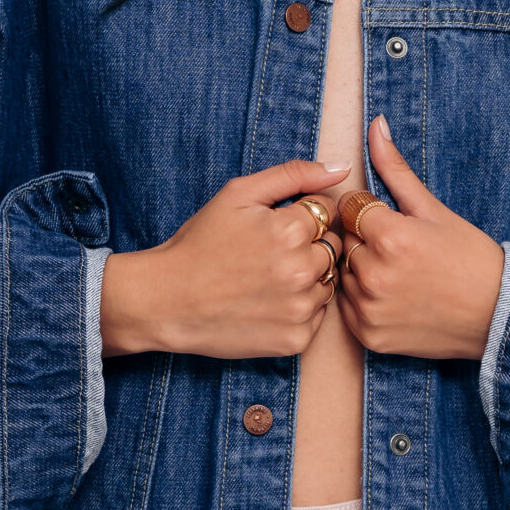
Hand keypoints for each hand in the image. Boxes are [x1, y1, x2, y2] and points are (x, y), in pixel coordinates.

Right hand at [100, 159, 349, 358]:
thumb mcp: (239, 194)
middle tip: (268, 254)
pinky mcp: (296, 339)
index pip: (327, 211)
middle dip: (309, 244)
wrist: (168, 301)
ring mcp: (300, 308)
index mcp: (291, 230)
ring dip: (307, 277)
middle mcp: (302, 271)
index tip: (272, 227)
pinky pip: (317, 315)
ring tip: (266, 279)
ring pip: (327, 282)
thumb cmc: (201, 244)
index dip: (300, 215)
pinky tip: (267, 303)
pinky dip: (298, 308)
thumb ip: (293, 175)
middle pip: (332, 246)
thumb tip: (341, 170)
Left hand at [337, 116, 504, 359]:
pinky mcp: (368, 335)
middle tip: (399, 250)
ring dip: (359, 268)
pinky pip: (345, 306)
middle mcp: (374, 273)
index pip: (350, 207)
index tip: (393, 222)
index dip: (371, 211)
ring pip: (341, 272)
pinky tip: (392, 295)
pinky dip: (362, 299)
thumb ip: (395, 169)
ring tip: (398, 273)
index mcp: (390, 236)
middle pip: (344, 239)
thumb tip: (375, 124)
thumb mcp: (433, 209)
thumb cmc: (469, 258)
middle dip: (364, 239)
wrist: (496, 314)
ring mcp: (369, 308)